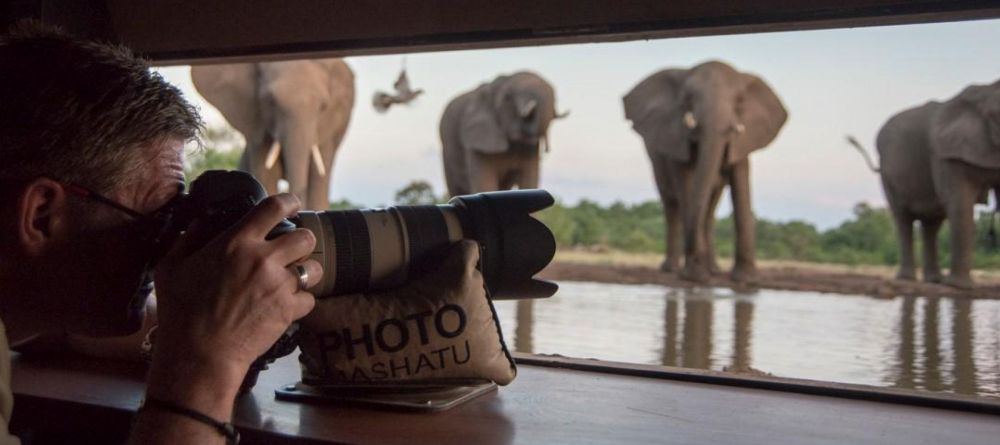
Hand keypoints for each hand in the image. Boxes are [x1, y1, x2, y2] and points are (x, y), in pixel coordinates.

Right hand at [147, 193, 321, 416]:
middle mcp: (263, 259)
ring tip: (292, 278)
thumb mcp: (171, 267)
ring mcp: (279, 285)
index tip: (292, 204)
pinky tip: (286, 304)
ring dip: (305, 271)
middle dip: (303, 240)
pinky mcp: (288, 310)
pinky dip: (301, 301)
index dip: (289, 202)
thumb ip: (189, 238)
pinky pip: (310, 298)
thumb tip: (202, 221)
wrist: (199, 354)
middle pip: (306, 236)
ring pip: (313, 267)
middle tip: (293, 248)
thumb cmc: (180, 311)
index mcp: (236, 242)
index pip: (275, 208)